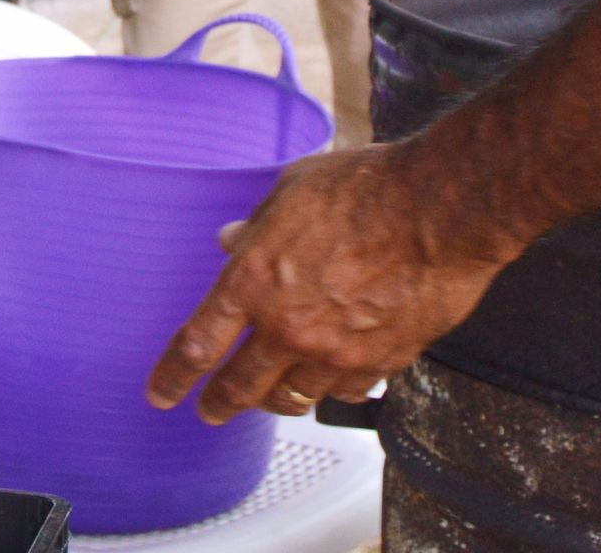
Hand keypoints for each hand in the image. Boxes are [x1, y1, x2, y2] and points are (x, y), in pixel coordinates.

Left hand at [148, 144, 514, 424]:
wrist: (439, 210)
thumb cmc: (368, 188)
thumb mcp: (291, 190)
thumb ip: (257, 224)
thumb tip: (230, 239)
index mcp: (254, 280)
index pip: (197, 344)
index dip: (173, 375)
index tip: (161, 393)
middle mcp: (287, 327)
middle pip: (240, 386)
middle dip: (219, 404)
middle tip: (211, 411)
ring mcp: (335, 351)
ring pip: (292, 398)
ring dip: (275, 402)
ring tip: (269, 400)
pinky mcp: (380, 362)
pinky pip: (344, 392)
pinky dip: (330, 391)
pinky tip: (329, 383)